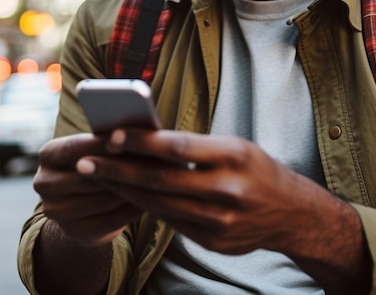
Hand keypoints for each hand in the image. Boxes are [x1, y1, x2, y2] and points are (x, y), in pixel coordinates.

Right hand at [34, 133, 143, 246]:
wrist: (88, 200)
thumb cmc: (99, 159)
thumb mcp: (97, 146)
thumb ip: (107, 139)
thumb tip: (130, 132)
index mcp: (48, 154)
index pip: (72, 148)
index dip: (99, 145)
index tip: (125, 139)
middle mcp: (44, 183)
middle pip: (85, 177)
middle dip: (116, 170)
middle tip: (146, 162)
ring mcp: (54, 211)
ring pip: (99, 200)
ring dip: (126, 192)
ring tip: (150, 181)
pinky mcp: (72, 232)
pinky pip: (107, 221)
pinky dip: (128, 211)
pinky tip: (146, 201)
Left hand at [75, 129, 321, 256]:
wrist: (290, 214)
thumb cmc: (256, 169)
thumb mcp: (234, 146)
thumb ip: (194, 148)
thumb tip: (145, 143)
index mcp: (233, 155)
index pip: (177, 146)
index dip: (140, 141)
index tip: (110, 135)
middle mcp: (226, 189)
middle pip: (159, 179)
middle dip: (117, 170)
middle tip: (85, 161)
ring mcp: (219, 220)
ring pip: (158, 203)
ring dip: (124, 190)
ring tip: (98, 177)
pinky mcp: (212, 241)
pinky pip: (170, 221)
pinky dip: (145, 207)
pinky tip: (127, 195)